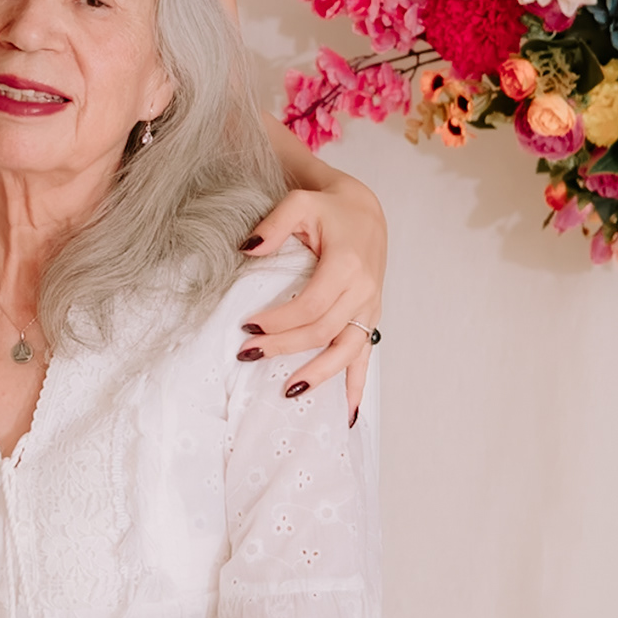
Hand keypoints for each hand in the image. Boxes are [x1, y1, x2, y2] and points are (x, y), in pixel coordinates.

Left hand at [235, 180, 385, 425]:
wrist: (364, 211)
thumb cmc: (329, 208)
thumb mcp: (299, 203)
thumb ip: (274, 225)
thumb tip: (247, 249)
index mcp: (347, 265)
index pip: (310, 305)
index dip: (279, 320)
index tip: (247, 326)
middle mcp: (364, 291)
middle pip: (323, 331)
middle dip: (284, 347)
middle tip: (248, 354)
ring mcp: (370, 308)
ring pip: (347, 351)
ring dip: (319, 375)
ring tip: (288, 392)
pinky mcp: (370, 317)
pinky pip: (366, 356)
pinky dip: (357, 386)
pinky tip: (347, 414)